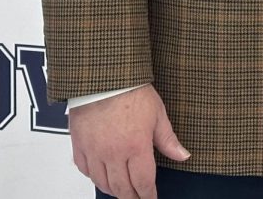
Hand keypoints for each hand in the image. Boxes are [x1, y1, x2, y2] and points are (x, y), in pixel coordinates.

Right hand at [69, 84, 188, 198]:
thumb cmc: (131, 90)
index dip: (148, 195)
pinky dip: (94, 176)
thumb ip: (168, 140)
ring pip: (102, 183)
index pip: (143, 183)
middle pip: (122, 188)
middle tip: (137, 198)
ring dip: (113, 190)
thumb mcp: (158, 114)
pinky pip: (84, 169)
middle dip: (132, 197)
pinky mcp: (79, 145)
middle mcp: (113, 153)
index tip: (151, 198)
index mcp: (136, 147)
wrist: (104, 76)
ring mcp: (94, 151)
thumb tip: (183, 155)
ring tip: (122, 190)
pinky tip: (101, 174)